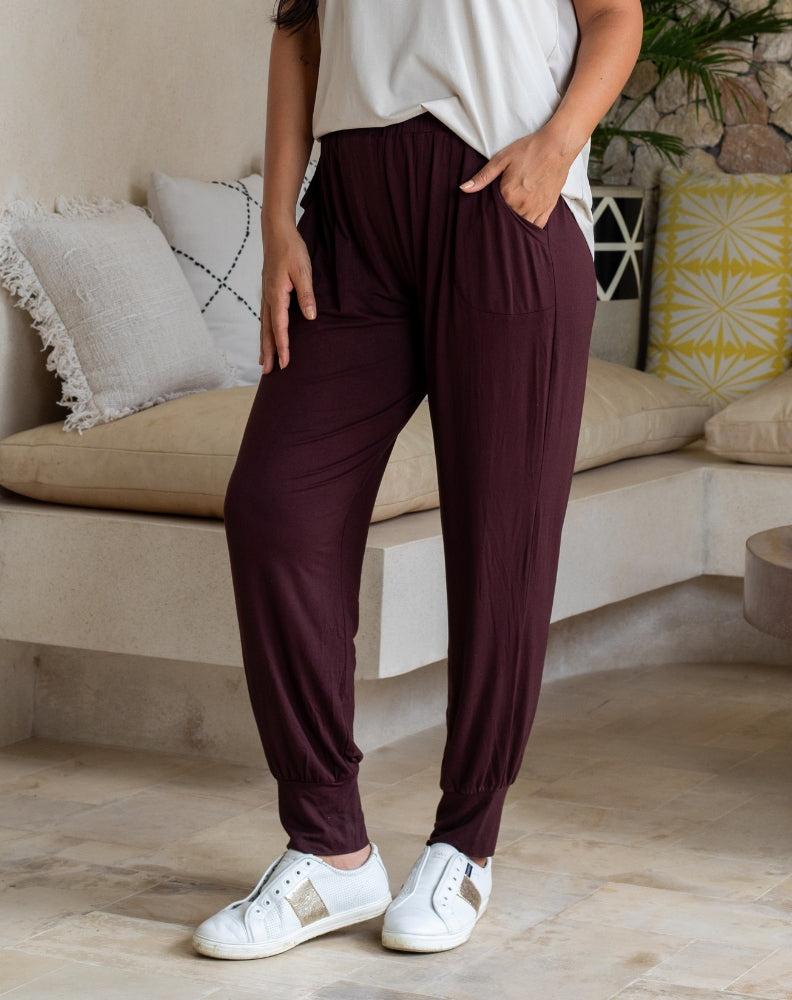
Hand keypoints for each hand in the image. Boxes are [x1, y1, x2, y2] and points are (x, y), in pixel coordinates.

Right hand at [260, 224, 316, 372]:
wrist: (276, 232)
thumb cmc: (292, 250)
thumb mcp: (303, 271)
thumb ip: (306, 295)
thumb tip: (310, 317)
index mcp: (277, 295)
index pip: (280, 327)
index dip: (283, 347)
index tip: (285, 364)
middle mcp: (268, 298)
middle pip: (267, 331)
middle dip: (268, 352)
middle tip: (267, 373)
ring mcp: (266, 295)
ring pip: (264, 326)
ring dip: (264, 345)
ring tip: (263, 362)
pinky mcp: (268, 292)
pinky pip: (265, 317)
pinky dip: (265, 331)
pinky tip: (266, 337)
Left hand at [459, 125, 574, 228]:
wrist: (557, 145)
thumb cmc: (529, 150)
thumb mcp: (502, 159)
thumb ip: (483, 176)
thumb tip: (463, 188)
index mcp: (509, 194)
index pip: (493, 214)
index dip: (487, 217)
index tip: (482, 221)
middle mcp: (522, 205)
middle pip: (507, 223)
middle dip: (500, 225)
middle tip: (493, 229)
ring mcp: (536, 208)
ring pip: (521, 228)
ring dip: (514, 229)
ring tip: (507, 229)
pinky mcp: (548, 208)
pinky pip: (537, 227)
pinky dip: (530, 229)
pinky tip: (523, 230)